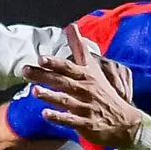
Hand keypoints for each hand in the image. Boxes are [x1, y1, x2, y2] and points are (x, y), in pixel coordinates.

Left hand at [21, 38, 143, 149]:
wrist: (125, 120)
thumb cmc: (104, 91)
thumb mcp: (94, 67)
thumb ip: (79, 48)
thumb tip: (70, 26)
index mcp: (86, 75)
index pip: (69, 67)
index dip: (55, 63)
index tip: (41, 58)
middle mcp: (85, 90)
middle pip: (62, 81)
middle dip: (44, 76)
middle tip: (25, 71)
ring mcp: (86, 107)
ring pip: (65, 100)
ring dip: (50, 96)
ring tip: (34, 91)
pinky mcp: (86, 123)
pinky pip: (70, 120)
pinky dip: (58, 117)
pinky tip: (45, 114)